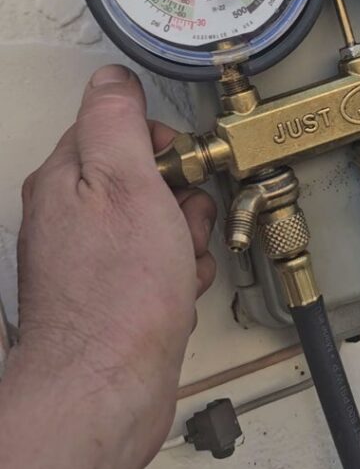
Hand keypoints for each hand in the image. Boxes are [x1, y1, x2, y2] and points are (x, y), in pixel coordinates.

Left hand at [15, 64, 215, 468]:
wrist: (109, 389)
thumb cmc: (118, 296)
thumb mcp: (125, 182)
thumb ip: (117, 120)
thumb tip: (115, 78)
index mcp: (65, 180)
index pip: (116, 127)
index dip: (160, 145)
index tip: (178, 167)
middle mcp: (69, 217)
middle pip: (143, 178)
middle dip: (181, 198)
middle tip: (182, 222)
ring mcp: (90, 259)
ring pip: (157, 223)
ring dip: (186, 238)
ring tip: (181, 262)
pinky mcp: (113, 295)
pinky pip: (157, 265)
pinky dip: (178, 273)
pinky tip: (178, 290)